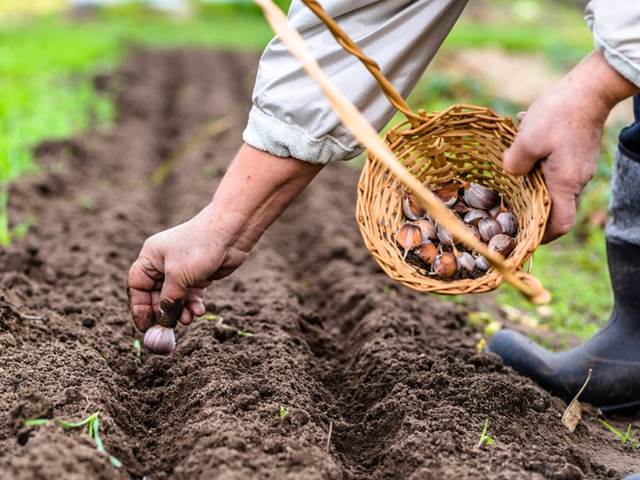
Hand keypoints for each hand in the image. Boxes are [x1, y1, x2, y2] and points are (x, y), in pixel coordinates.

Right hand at [127, 144, 321, 331]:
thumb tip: (163, 320)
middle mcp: (163, 263)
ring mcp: (182, 269)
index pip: (137, 286)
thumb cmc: (199, 248)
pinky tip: (200, 311)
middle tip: (167, 330)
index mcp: (150, 257)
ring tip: (188, 320)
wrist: (231, 233)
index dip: (139, 307)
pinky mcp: (199, 275)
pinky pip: (191, 295)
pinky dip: (193, 304)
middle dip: (163, 312)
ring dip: (180, 311)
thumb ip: (168, 300)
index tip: (144, 326)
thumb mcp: (178, 277)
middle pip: (156, 295)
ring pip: (175, 298)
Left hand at [503, 51, 637, 242]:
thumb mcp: (527, 140)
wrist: (590, 87)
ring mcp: (579, 166)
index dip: (543, 235)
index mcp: (565, 183)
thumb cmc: (559, 113)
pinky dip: (538, 161)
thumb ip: (514, 163)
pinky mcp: (577, 153)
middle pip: (554, 207)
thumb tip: (510, 173)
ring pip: (552, 184)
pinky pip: (555, 166)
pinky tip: (524, 140)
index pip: (560, 224)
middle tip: (508, 206)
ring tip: (513, 164)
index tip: (524, 236)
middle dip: (531, 208)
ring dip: (531, 179)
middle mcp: (577, 180)